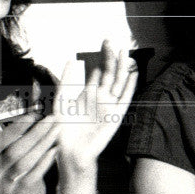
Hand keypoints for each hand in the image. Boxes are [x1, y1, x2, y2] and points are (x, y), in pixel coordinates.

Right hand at [0, 114, 60, 193]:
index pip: (3, 138)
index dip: (20, 125)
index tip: (35, 113)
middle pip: (18, 149)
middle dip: (37, 132)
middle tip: (53, 117)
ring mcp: (4, 184)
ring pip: (26, 162)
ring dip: (44, 145)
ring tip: (57, 130)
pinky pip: (31, 178)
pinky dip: (44, 164)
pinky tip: (54, 151)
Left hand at [55, 40, 138, 173]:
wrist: (70, 152)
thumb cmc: (63, 130)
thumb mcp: (61, 102)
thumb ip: (66, 81)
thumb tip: (71, 61)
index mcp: (88, 94)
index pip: (98, 72)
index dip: (101, 58)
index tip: (104, 43)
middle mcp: (100, 98)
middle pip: (109, 73)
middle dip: (110, 57)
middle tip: (110, 41)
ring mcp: (109, 106)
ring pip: (118, 82)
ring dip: (122, 68)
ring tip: (124, 52)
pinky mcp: (115, 115)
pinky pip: (125, 99)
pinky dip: (130, 86)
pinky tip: (133, 74)